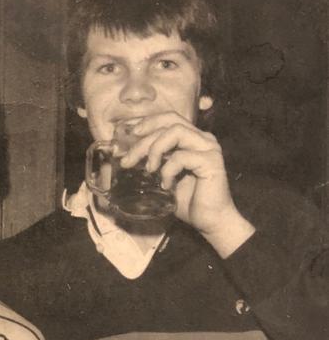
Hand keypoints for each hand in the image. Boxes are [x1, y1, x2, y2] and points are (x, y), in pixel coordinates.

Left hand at [122, 112, 254, 256]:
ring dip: (155, 149)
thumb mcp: (165, 178)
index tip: (129, 134)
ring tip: (149, 169)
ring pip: (175, 132)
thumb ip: (155, 164)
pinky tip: (165, 185)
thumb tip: (128, 159)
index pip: (169, 118)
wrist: (211, 221)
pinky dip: (168, 170)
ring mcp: (208, 148)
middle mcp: (202, 138)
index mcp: (192, 139)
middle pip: (168, 123)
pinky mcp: (211, 162)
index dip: (148, 122)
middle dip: (143, 140)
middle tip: (128, 160)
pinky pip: (181, 157)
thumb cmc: (189, 201)